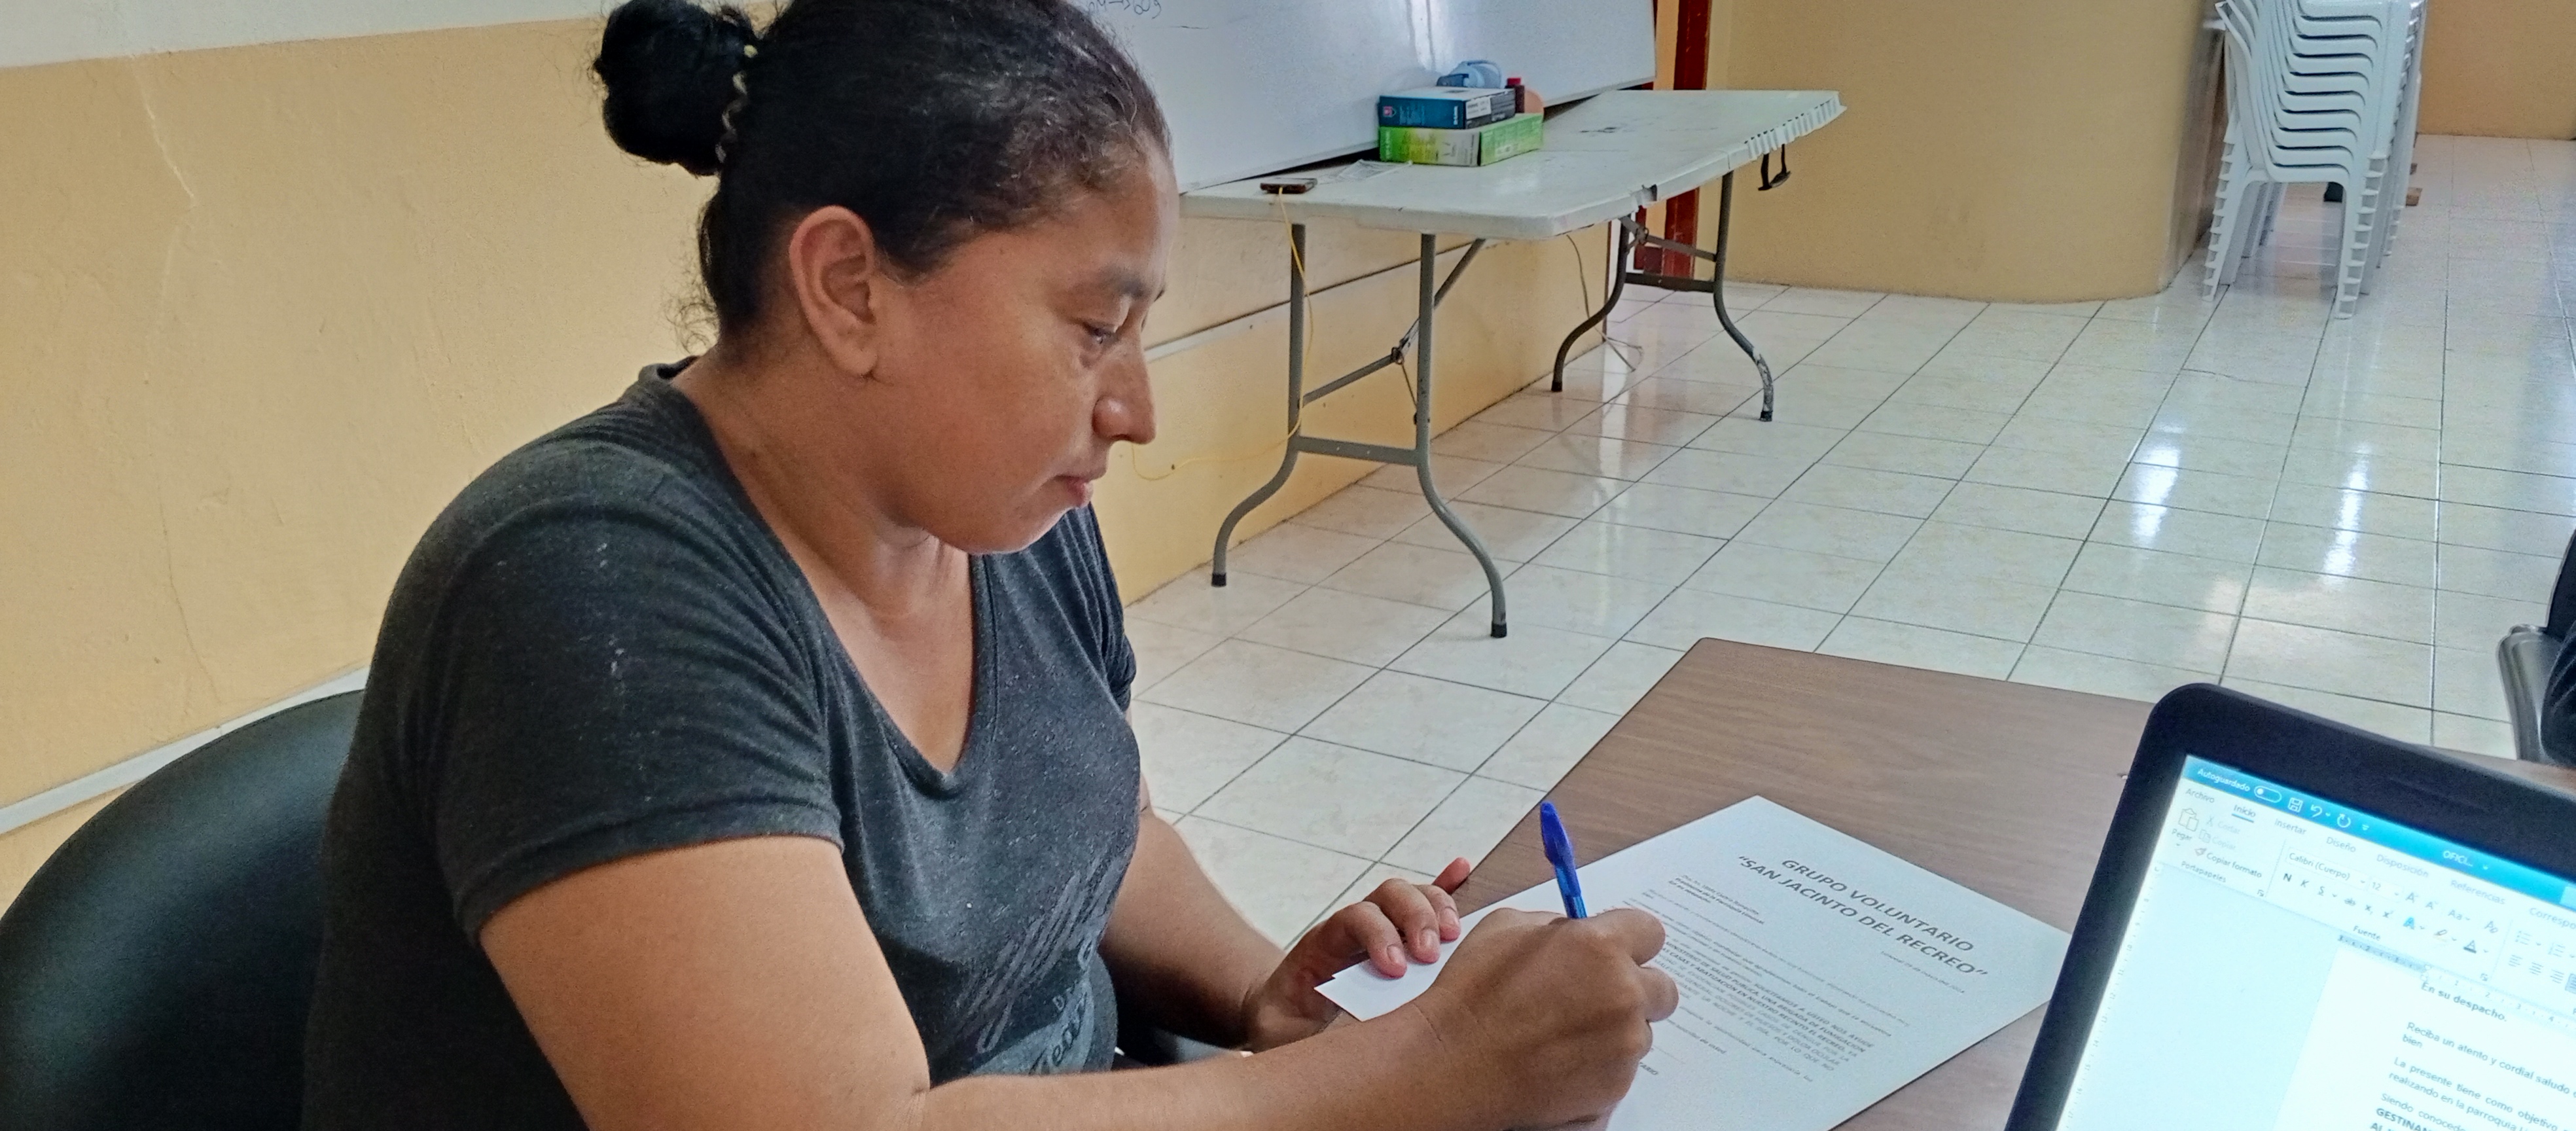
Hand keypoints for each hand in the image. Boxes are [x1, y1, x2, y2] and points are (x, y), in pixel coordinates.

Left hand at [1238, 857, 1469, 1050]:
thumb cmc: (1285, 1025)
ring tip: (1456, 936)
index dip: (1378, 935)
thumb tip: (1316, 1043)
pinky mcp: (1398, 936)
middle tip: (1431, 955)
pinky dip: (1445, 886)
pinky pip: (1422, 903)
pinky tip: (1462, 869)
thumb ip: (1292, 1033)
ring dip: (1437, 908)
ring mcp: (1379, 926)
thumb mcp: (1280, 1030)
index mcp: (1323, 943)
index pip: (1354, 918)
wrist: (1282, 1015)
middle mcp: (1354, 926)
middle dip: (1415, 917)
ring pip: (1411, 896)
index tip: (1396, 970)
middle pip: (1388, 896)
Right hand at [1408, 907, 1679, 1130]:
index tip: (1614, 951)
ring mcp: (1623, 1045)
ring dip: (1614, 1029)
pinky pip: (1622, 1067)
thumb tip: (1575, 932)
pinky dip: (1600, 1063)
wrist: (1454, 1065)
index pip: (1651, 932)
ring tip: (1564, 1034)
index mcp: (1600, 946)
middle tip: (1593, 996)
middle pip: (1660, 988)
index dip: (1629, 941)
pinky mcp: (1615, 1085)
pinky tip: (1560, 1059)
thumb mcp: (1506, 929)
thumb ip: (1555, 926)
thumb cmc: (1472, 996)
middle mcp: (1622, 994)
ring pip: (1639, 1030)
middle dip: (1633, 989)